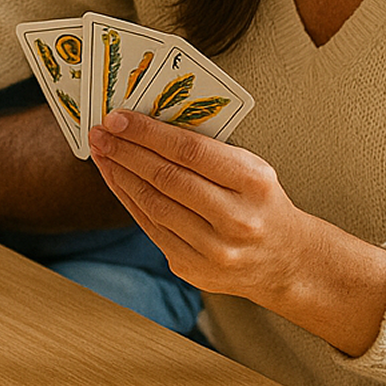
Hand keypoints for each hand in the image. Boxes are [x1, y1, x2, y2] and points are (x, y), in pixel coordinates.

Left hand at [88, 110, 385, 353]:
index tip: (119, 117)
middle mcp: (235, 219)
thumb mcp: (250, 169)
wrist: (285, 261)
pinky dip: (128, 199)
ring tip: (101, 151)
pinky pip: (150, 227)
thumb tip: (145, 125)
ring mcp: (213, 250)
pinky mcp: (192, 268)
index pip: (191, 151)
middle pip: (166, 178)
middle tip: (100, 131)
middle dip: (126, 151)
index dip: (149, 133)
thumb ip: (207, 150)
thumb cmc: (260, 202)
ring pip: (153, 204)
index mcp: (254, 183)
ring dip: (120, 174)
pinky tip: (115, 178)